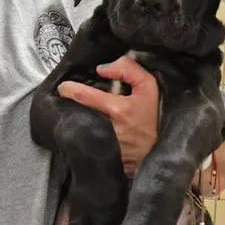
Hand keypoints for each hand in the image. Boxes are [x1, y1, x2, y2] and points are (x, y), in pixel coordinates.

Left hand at [57, 56, 158, 176]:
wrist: (158, 151)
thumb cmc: (153, 118)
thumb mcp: (149, 87)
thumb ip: (128, 69)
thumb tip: (102, 68)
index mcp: (117, 109)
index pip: (82, 95)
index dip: (68, 88)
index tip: (65, 87)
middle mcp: (106, 128)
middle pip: (74, 111)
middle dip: (69, 103)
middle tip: (69, 99)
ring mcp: (102, 144)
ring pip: (77, 126)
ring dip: (74, 118)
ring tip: (77, 113)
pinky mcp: (99, 156)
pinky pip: (82, 141)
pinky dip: (81, 133)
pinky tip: (86, 129)